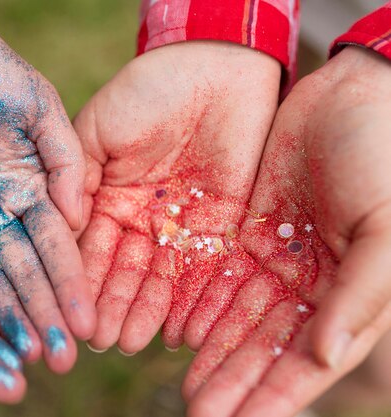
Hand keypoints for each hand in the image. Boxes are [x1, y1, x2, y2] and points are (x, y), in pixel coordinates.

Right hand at [74, 41, 280, 352]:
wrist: (214, 69)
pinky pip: (204, 269)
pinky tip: (176, 328)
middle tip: (97, 340)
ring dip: (144, 310)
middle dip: (109, 304)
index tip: (67, 311)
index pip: (88, 246)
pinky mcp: (220, 227)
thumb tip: (61, 225)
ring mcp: (179, 226)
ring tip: (129, 342)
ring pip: (159, 277)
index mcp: (106, 197)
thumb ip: (77, 175)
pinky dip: (190, 300)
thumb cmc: (147, 90)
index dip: (78, 279)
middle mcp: (139, 218)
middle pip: (122, 270)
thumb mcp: (99, 128)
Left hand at [183, 47, 390, 416]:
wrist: (355, 96)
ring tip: (183, 385)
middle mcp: (311, 285)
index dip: (273, 395)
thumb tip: (325, 356)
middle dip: (234, 381)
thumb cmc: (386, 158)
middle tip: (196, 411)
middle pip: (265, 346)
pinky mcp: (248, 230)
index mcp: (350, 294)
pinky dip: (200, 304)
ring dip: (212, 352)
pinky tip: (177, 330)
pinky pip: (218, 276)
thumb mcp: (386, 228)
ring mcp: (277, 258)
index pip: (307, 360)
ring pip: (236, 316)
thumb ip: (361, 294)